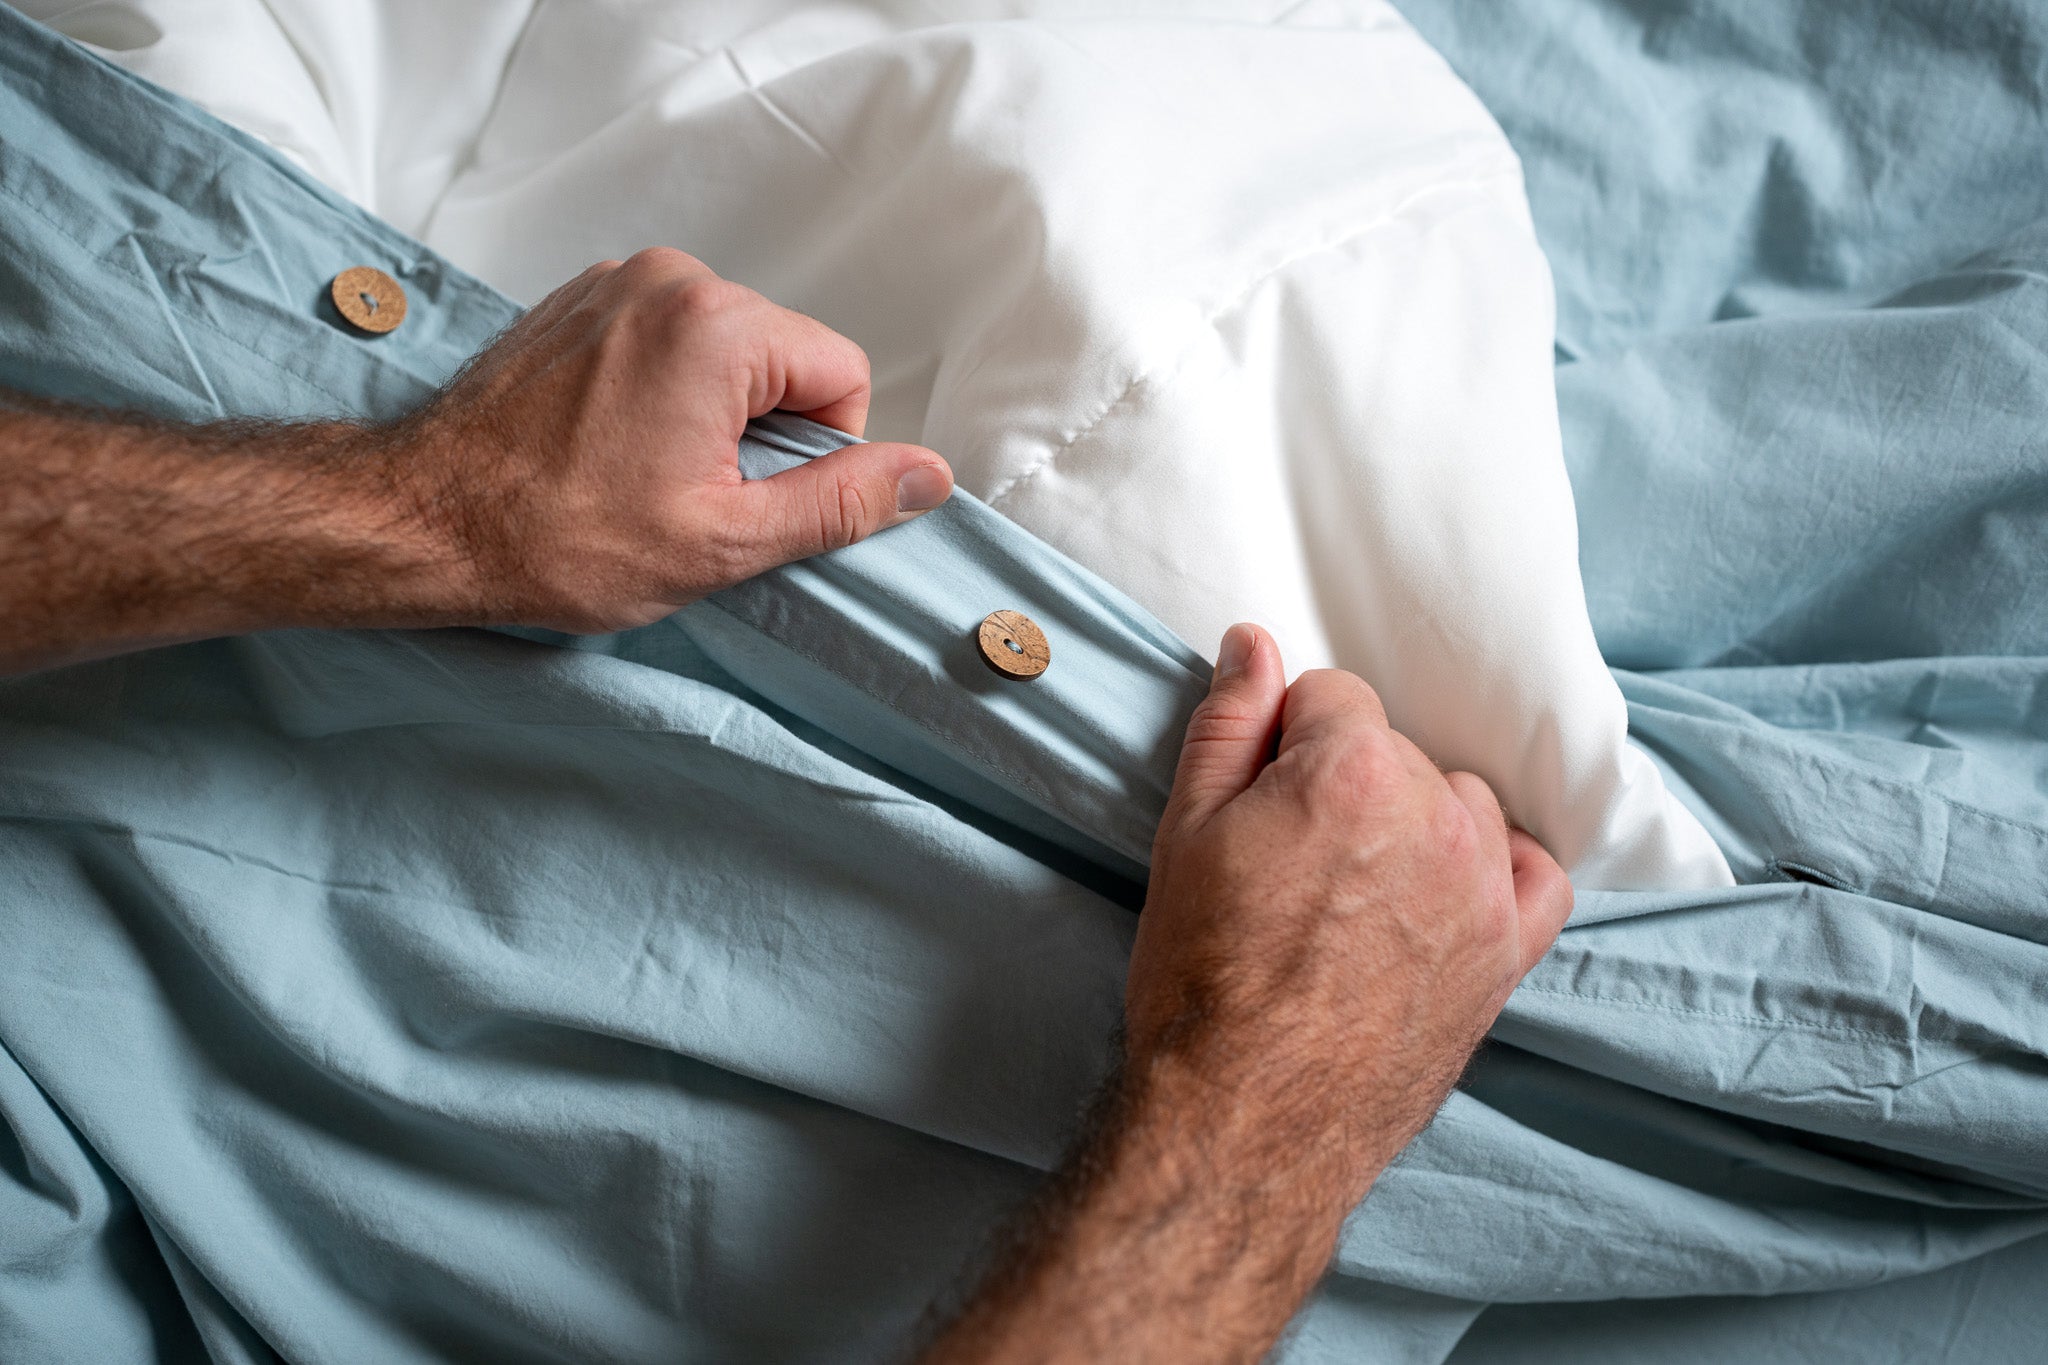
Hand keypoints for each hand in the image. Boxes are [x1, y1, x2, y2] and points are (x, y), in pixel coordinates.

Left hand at [383, 247, 952, 631]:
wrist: (422, 519)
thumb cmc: (557, 536)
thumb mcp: (723, 541)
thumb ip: (839, 502)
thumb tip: (926, 475)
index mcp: (717, 325)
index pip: (841, 372)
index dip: (821, 452)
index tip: (754, 497)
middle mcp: (669, 279)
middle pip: (783, 355)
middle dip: (762, 430)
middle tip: (692, 495)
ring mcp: (616, 282)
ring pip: (727, 349)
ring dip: (711, 413)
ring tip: (644, 473)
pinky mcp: (579, 300)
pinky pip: (667, 339)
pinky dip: (662, 392)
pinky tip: (612, 446)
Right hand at [918, 625, 1569, 1364]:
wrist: (1246, 1117)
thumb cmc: (1203, 977)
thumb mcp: (1186, 832)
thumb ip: (1230, 723)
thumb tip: (1256, 644)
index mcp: (1354, 770)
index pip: (1332, 695)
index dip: (1284, 742)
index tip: (1260, 798)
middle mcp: (1436, 816)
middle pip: (1396, 749)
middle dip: (1345, 782)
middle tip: (1292, 860)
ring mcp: (1484, 887)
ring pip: (1461, 802)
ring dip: (1416, 822)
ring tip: (1355, 889)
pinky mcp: (1509, 953)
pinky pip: (1537, 872)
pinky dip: (1499, 869)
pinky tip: (1445, 891)